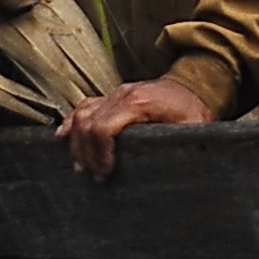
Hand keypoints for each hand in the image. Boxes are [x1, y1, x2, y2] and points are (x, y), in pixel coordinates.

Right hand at [61, 75, 214, 178]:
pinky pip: (85, 106)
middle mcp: (123, 94)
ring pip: (82, 114)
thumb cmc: (193, 108)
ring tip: (81, 166)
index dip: (100, 153)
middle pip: (88, 123)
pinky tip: (63, 137)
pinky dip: (72, 122)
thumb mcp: (192, 128)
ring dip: (77, 142)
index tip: (105, 173)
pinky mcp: (113, 96)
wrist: (196, 83)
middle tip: (95, 175)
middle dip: (87, 153)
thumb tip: (168, 169)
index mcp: (139, 102)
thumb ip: (177, 144)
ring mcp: (116, 93)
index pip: (103, 127)